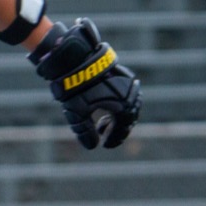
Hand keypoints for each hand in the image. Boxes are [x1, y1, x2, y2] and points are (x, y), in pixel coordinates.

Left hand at [29, 18, 141, 148]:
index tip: (105, 145)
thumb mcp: (77, 114)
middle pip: (128, 117)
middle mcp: (130, 94)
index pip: (123, 128)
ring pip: (127, 105)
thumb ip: (85, 132)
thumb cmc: (76, 88)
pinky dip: (116, 103)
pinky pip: (124, 93)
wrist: (75, 58)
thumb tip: (92, 146)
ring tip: (102, 122)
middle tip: (103, 134)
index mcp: (124, 105)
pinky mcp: (121, 74)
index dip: (115, 139)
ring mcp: (128, 82)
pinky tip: (104, 106)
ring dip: (116, 116)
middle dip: (116, 128)